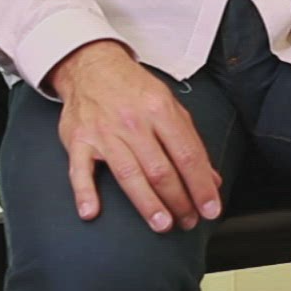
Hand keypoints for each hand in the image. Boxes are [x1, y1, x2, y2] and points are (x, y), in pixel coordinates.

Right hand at [49, 41, 222, 232]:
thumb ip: (189, 142)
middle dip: (179, 200)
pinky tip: (92, 211)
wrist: (92, 66)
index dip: (201, 186)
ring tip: (162, 223)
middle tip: (188, 221)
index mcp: (160, 110)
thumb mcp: (169, 105)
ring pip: (129, 174)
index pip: (187, 154)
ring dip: (147, 203)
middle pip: (160, 169)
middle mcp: (133, 122)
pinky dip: (84, 192)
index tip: (210, 208)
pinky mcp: (79, 141)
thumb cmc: (133, 88)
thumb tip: (210, 179)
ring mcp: (104, 132)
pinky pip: (80, 170)